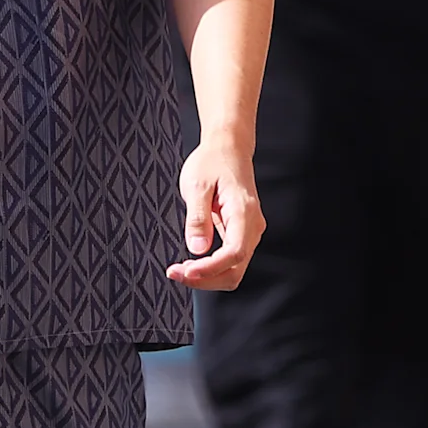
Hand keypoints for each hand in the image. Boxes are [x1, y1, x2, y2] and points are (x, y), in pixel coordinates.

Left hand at [167, 139, 262, 290]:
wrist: (227, 148)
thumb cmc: (213, 162)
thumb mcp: (197, 185)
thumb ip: (197, 218)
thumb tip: (197, 249)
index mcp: (244, 212)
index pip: (234, 254)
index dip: (210, 269)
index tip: (186, 271)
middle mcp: (252, 226)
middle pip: (235, 270)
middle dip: (206, 279)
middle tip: (175, 272)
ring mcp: (248, 232)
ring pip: (233, 270)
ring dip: (207, 277)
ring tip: (179, 270)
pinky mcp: (240, 234)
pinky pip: (229, 261)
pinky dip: (210, 268)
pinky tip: (190, 264)